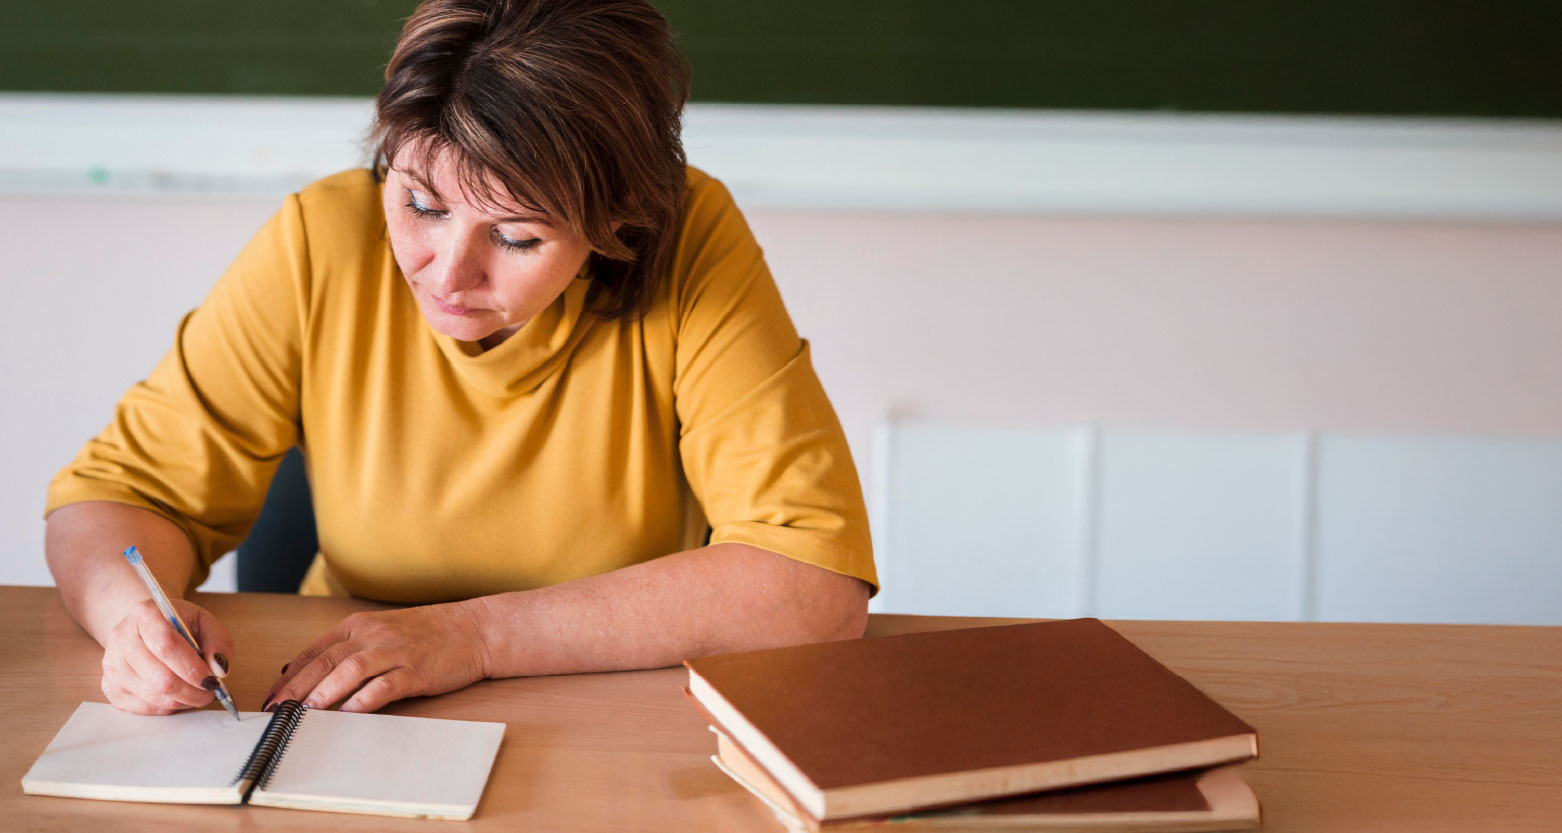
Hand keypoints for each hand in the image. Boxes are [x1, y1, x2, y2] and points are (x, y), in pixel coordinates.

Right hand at [101, 599, 233, 714]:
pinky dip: (167, 707)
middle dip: (192, 691)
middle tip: (210, 691)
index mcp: (146, 615)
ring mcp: (113, 665)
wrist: (144, 626)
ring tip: (196, 691)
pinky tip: (177, 694)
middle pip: (160, 678)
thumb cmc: (178, 625)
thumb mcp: (204, 621)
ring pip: (154, 697)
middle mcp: (122, 639)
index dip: (192, 668)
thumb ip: (218, 642)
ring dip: (183, 700)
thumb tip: (219, 670)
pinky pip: (144, 709)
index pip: (166, 646)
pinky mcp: (110, 687)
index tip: (212, 680)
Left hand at [263, 602, 490, 712]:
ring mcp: (396, 651)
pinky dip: (365, 698)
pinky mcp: (417, 670)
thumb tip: (310, 672)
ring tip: (305, 712)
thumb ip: (349, 649)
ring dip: (325, 692)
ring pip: (351, 670)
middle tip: (277, 710)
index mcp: (360, 626)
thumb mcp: (383, 632)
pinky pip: (386, 684)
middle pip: (326, 661)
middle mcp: (374, 635)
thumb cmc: (429, 634)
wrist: (475, 629)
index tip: (271, 696)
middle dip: (297, 688)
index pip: (315, 651)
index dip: (290, 675)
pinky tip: (351, 712)